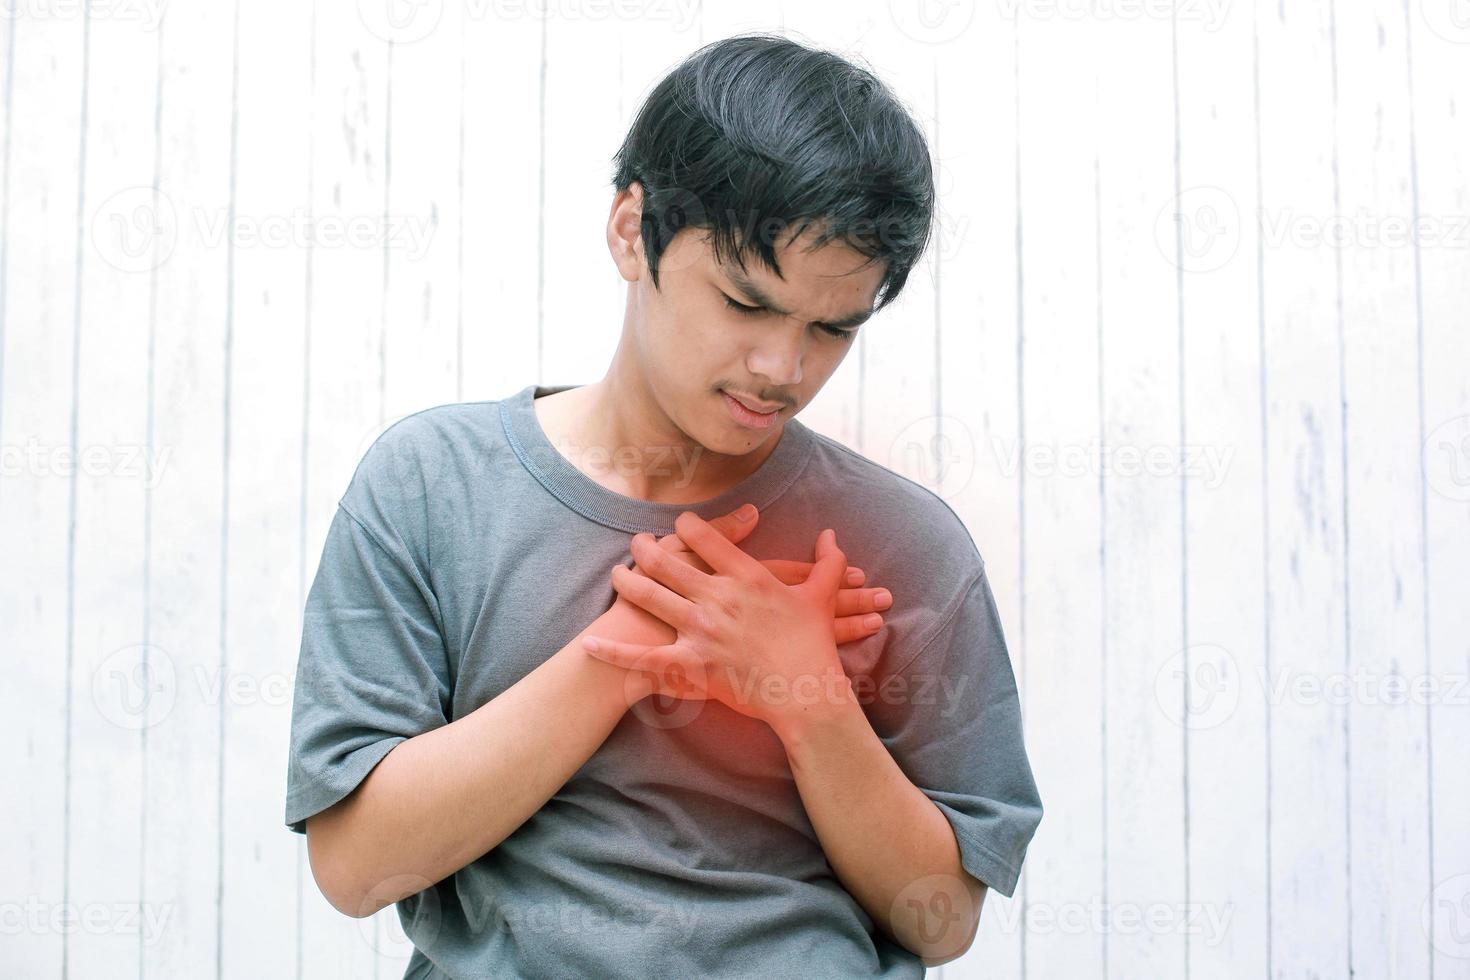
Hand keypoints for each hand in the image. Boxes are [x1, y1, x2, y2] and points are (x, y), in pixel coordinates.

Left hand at [583, 508, 861, 729]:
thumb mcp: (821, 596)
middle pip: (668, 562)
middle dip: (646, 549)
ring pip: (650, 598)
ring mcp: (699, 630)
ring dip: (627, 583)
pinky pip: (643, 657)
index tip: (678, 525)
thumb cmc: (813, 645)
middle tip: (635, 542)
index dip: (687, 527)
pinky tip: (591, 642)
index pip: (705, 538)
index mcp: (745, 576)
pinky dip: (614, 651)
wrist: (806, 692)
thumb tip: (831, 534)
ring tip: (615, 573)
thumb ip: (827, 561)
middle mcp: (716, 597)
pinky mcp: (690, 665)